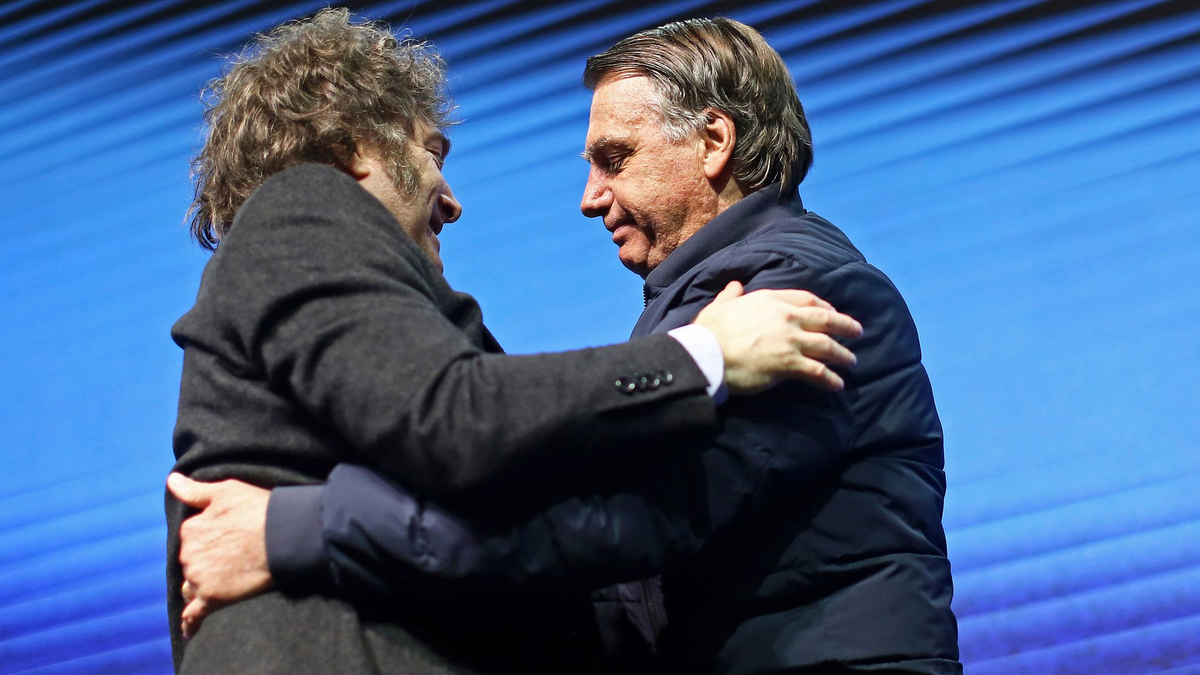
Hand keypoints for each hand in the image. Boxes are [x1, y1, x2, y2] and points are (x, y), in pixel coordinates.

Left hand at [168, 473, 273, 638]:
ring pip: (192, 585)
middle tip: (231, 558)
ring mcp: (199, 578)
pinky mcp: (212, 598)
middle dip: (204, 561)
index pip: (191, 537)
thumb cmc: (259, 509)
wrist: (285, 536)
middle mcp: (189, 554)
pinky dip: (190, 623)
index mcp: (191, 529)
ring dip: (202, 585)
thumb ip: (195, 490)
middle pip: (190, 562)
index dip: (208, 537)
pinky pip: (194, 614)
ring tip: (223, 583)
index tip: (226, 537)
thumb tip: (171, 481)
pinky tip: (191, 630)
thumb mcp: (227, 491)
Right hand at [694, 281, 862, 393]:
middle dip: (845, 325)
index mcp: (771, 300)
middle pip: (825, 319)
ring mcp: (790, 341)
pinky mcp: (789, 364)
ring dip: (842, 354)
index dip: (824, 306)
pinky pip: (817, 371)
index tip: (832, 310)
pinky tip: (837, 384)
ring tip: (851, 361)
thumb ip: (731, 295)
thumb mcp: (720, 306)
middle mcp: (786, 317)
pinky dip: (830, 379)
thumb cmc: (710, 330)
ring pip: (826, 346)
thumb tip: (735, 286)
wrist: (707, 354)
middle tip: (857, 332)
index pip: (807, 299)